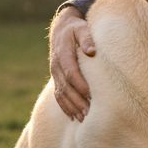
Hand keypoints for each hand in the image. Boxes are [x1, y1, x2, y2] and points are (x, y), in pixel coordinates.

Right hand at [49, 7, 94, 121]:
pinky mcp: (57, 79)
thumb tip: (91, 51)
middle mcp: (56, 66)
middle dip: (77, 101)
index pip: (71, 72)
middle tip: (89, 113)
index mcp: (63, 54)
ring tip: (83, 118)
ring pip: (61, 94)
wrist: (61, 29)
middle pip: (66, 87)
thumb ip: (86, 38)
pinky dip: (66, 107)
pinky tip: (74, 117)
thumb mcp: (81, 28)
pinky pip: (59, 96)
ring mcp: (55, 74)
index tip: (90, 95)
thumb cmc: (76, 29)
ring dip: (72, 107)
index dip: (80, 85)